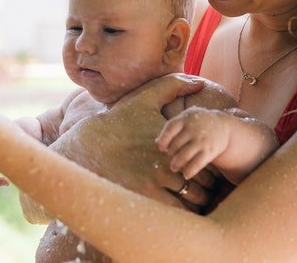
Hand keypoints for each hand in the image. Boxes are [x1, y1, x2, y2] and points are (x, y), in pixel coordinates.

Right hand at [49, 74, 215, 211]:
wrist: (85, 147)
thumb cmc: (117, 122)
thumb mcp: (144, 99)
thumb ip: (173, 86)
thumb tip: (199, 82)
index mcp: (172, 142)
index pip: (207, 161)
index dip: (211, 168)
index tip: (207, 169)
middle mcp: (166, 163)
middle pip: (203, 185)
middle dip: (207, 189)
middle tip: (205, 190)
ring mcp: (154, 183)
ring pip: (191, 202)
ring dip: (196, 204)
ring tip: (192, 202)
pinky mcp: (142, 198)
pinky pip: (173, 213)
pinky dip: (180, 214)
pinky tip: (174, 209)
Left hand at [156, 106, 230, 178]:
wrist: (223, 125)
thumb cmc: (197, 123)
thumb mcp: (186, 119)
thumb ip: (172, 128)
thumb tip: (157, 142)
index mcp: (185, 118)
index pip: (170, 128)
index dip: (163, 140)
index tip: (161, 148)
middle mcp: (193, 129)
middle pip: (176, 144)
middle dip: (171, 153)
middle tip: (170, 158)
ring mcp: (202, 140)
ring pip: (185, 155)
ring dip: (177, 164)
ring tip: (174, 168)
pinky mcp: (210, 150)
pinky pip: (198, 163)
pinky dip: (190, 170)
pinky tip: (186, 175)